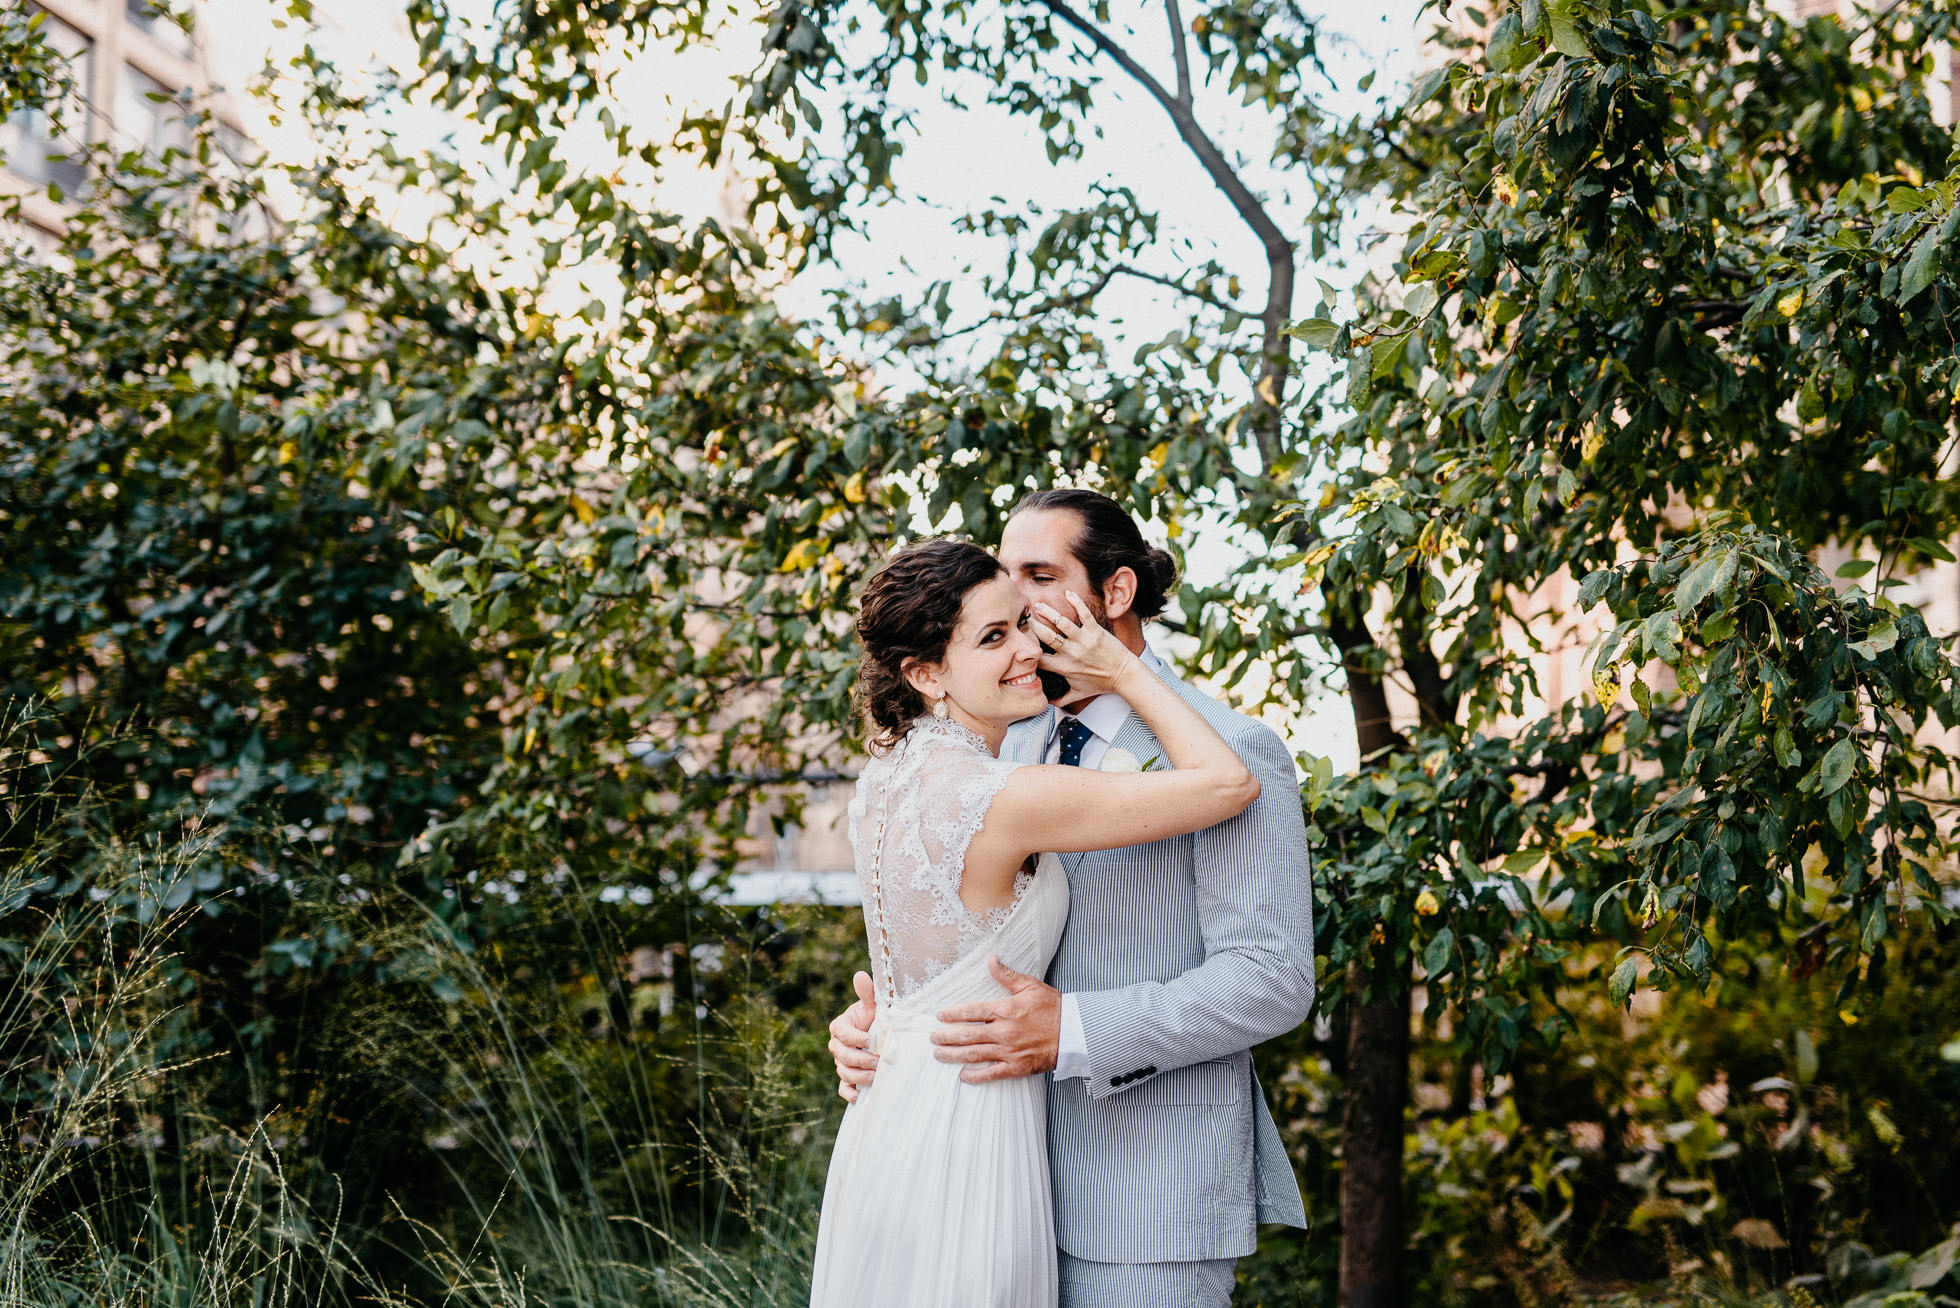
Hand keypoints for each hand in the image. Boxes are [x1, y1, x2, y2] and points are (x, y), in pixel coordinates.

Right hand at [829, 970, 877, 1102]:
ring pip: (843, 1072)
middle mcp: (836, 1045)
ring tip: (875, 1077)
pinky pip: (843, 1089)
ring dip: (859, 1077)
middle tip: (878, 1061)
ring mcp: (840, 1063)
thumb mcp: (873, 1004)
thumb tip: (860, 975)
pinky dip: (849, 1094)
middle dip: (860, 1059)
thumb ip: (867, 992)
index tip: (871, 1040)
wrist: (881, 1034)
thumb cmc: (875, 1017)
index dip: (855, 1038)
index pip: (842, 1032)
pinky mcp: (846, 1078)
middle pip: (842, 1055)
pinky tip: (860, 1097)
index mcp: (840, 1026)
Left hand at [930, 955, 1060, 1083]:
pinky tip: (962, 1076)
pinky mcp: (1016, 1068)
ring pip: (973, 1054)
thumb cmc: (1053, 1008)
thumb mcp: (1030, 986)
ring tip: (939, 1054)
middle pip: (967, 1035)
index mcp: (1005, 1010)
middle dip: (946, 1036)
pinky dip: (975, 1076)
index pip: (971, 1012)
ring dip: (953, 1055)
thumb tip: (990, 959)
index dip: (953, 1014)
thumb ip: (1007, 975)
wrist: (1074, 1033)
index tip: (940, 1015)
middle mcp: (1003, 1032)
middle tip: (932, 1037)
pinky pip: (991, 1073)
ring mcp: (1008, 1052)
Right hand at [1028, 590, 1138, 701]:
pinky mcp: (1096, 631)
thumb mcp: (1079, 693)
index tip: (1021, 644)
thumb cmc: (1102, 683)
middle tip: (1025, 618)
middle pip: (1046, 637)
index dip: (1027, 651)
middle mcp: (1072, 653)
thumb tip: (1048, 703)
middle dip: (1033, 626)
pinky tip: (1068, 593)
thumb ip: (1061, 699)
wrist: (1124, 675)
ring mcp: (1084, 641)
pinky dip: (1076, 602)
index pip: (1039, 659)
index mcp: (1064, 668)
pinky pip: (1084, 613)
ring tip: (1038, 605)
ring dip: (1048, 612)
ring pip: (1061, 622)